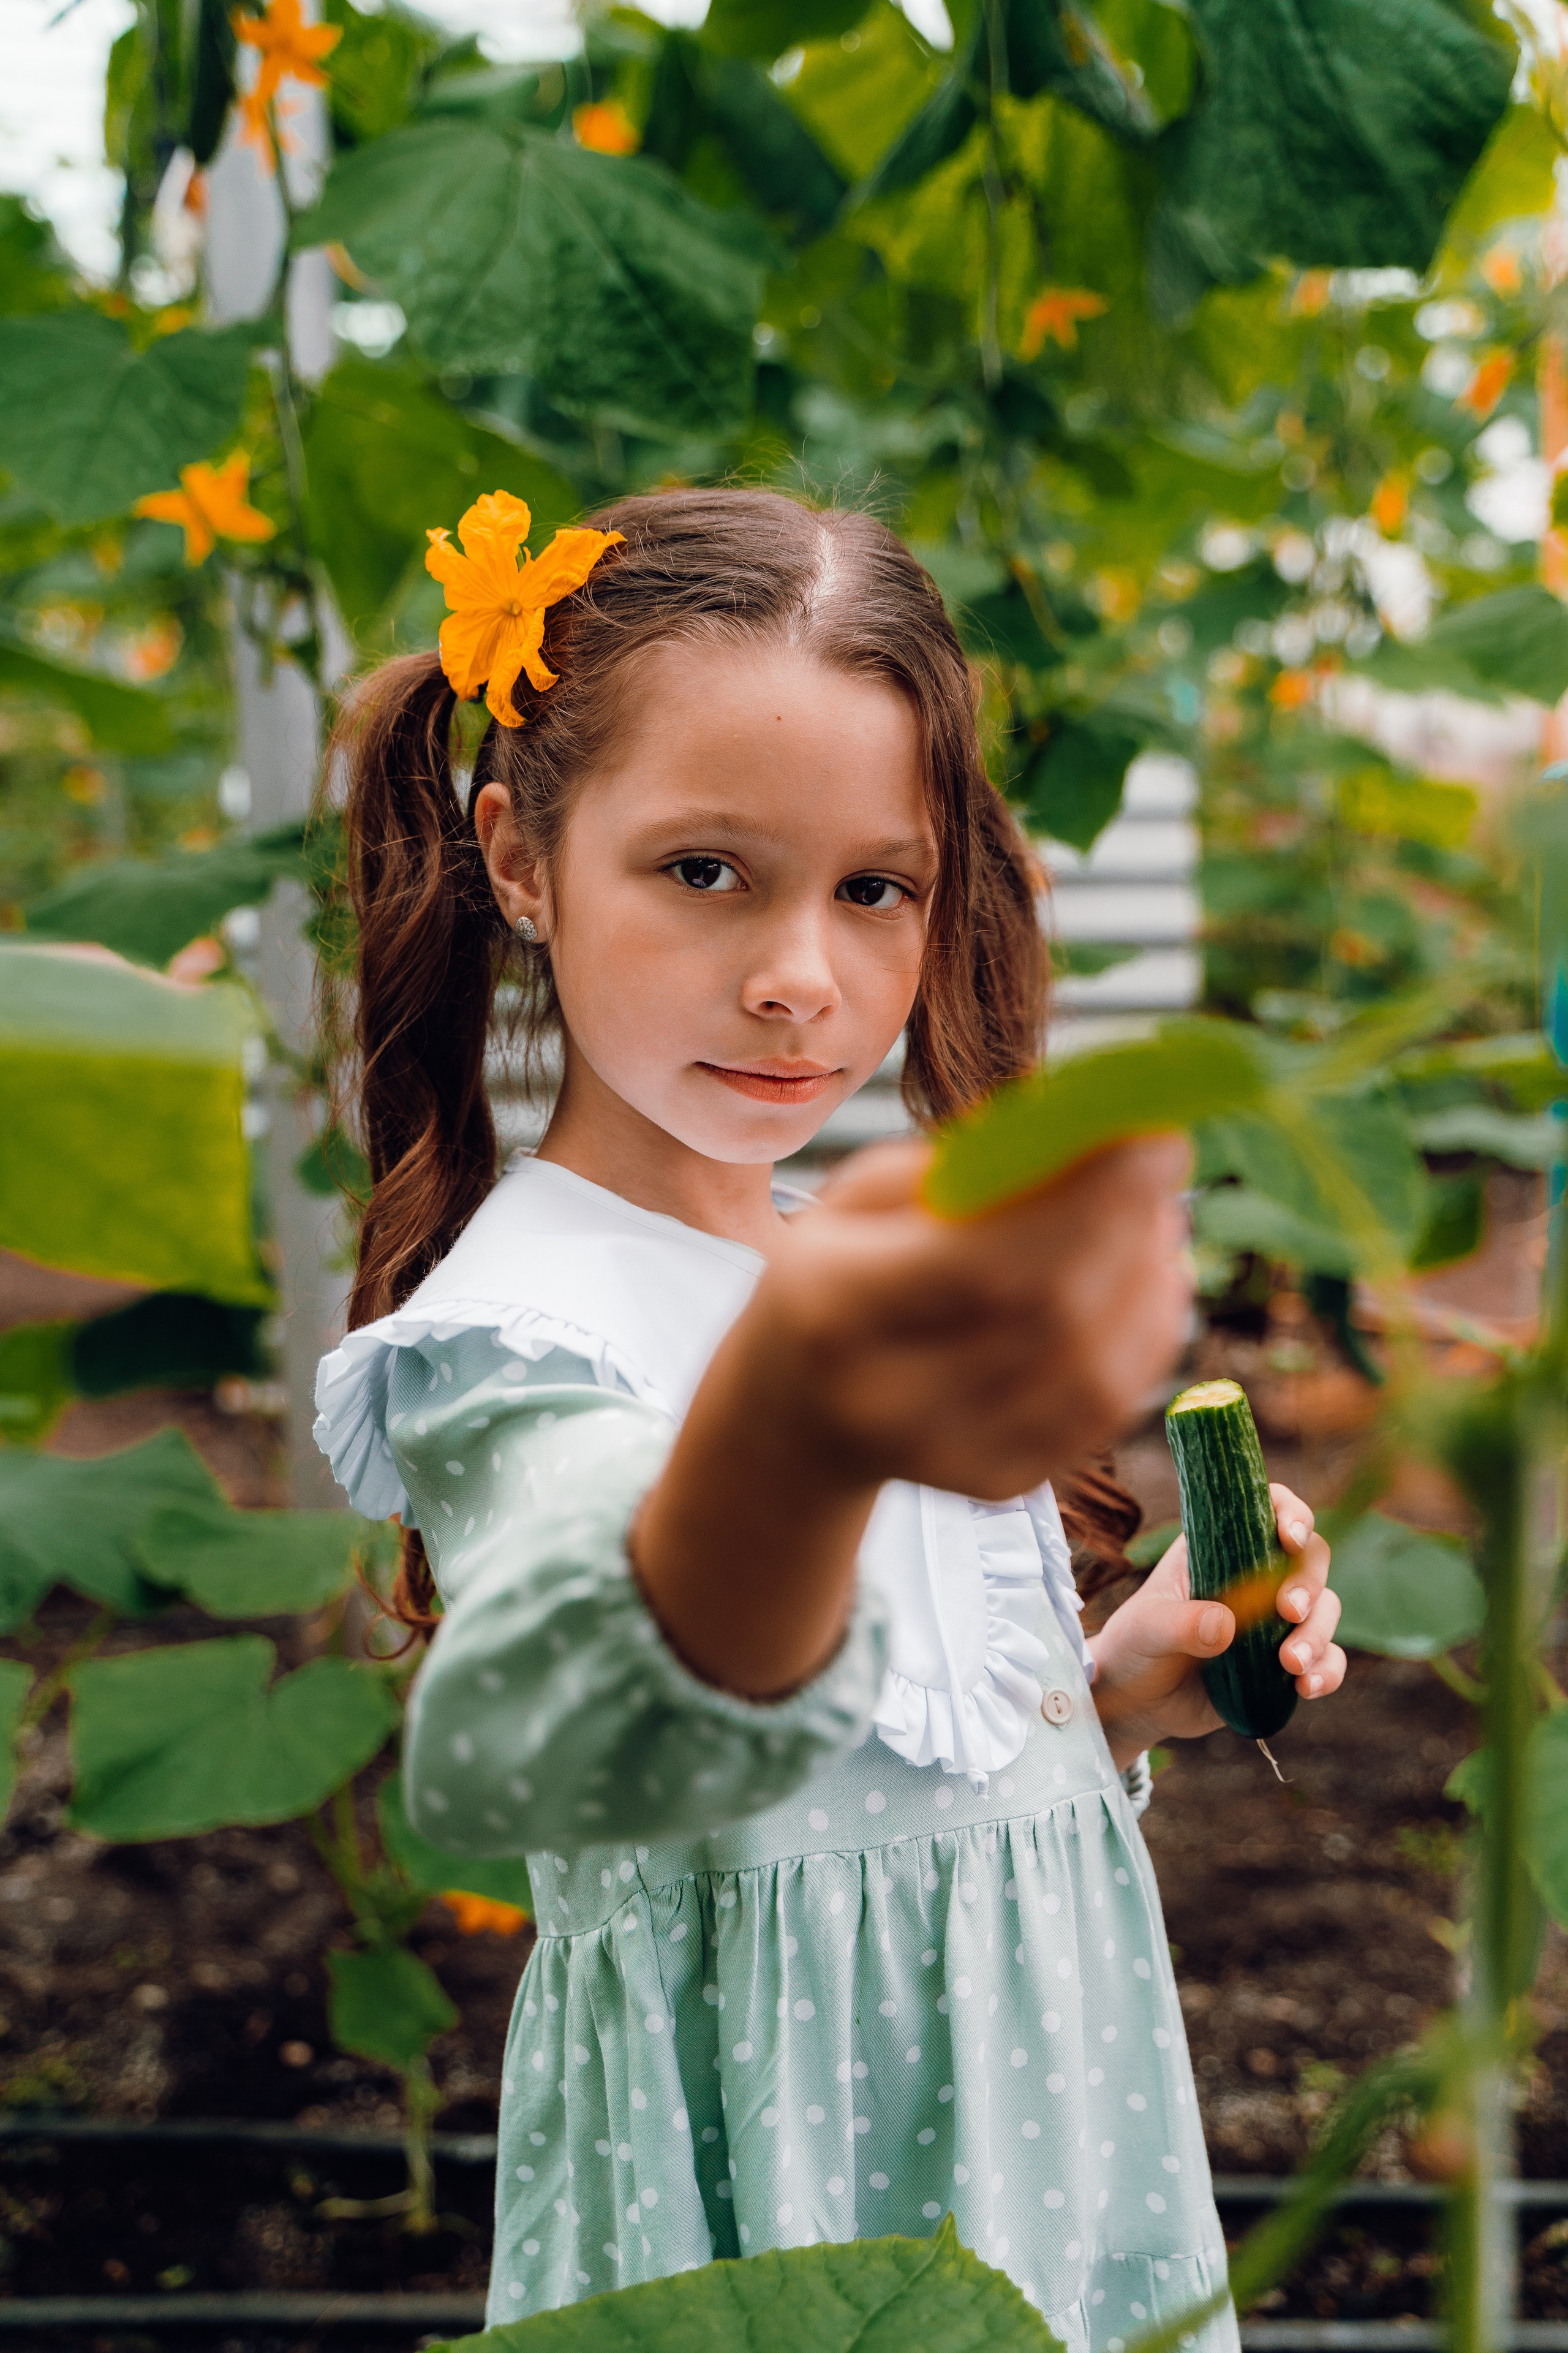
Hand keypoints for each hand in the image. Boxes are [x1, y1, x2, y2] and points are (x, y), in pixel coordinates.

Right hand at [634, 1131, 1193, 1697]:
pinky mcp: (995, 1486)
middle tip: (1161, 1160)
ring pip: (1092, 1372)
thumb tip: (1100, 1133)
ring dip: (1148, 1281)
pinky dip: (1145, 1339)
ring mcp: (944, 1456)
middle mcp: (886, 1398)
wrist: (791, 1411)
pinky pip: (1101, 1412)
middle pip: (1051, 1316)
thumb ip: (969, 1165)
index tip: (1154, 1136)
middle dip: (1128, 1227)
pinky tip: (1148, 1283)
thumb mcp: (863, 1200)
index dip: (1088, 1201)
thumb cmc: (837, 1272)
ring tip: (1155, 1218)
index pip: (985, 1260)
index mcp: (835, 1306)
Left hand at [1089, 1484, 1343, 1770]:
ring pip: (1325, 1610)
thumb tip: (1225, 1626)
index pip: (1270, 1509)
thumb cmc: (1135, 1647)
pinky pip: (1328, 1660)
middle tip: (1288, 1611)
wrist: (1137, 1701)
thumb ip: (1179, 1624)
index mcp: (1223, 1547)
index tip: (1289, 1537)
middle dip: (1308, 1583)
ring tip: (1291, 1664)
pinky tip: (1306, 1687)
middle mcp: (1258, 1577)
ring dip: (1318, 1634)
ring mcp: (1277, 1621)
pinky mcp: (1287, 1664)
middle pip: (1311, 1558)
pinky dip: (1327, 1671)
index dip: (1291, 1514)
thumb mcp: (1145, 1630)